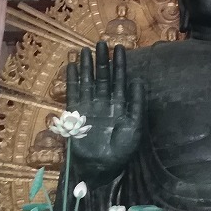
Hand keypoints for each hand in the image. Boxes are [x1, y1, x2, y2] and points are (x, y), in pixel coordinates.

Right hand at [66, 42, 143, 185]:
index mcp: (120, 106)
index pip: (120, 80)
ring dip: (87, 67)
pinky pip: (74, 93)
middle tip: (102, 42)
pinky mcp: (76, 114)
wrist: (101, 167)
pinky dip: (73, 80)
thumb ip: (136, 104)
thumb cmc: (121, 151)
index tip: (120, 48)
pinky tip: (72, 67)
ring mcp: (90, 107)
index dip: (120, 65)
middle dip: (103, 61)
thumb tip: (138, 80)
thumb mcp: (134, 127)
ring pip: (88, 82)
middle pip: (103, 77)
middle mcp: (104, 104)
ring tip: (86, 50)